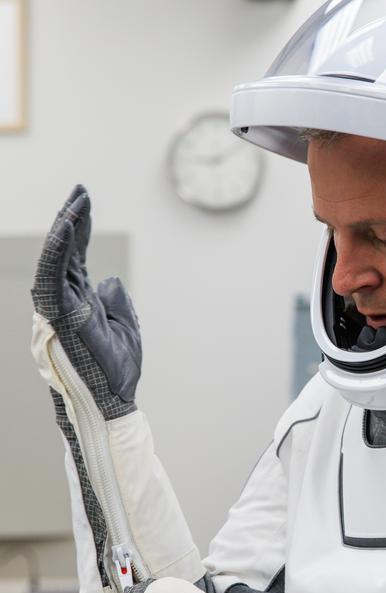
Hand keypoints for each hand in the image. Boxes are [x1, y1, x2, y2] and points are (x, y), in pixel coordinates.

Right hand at [32, 185, 141, 417]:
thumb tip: (110, 279)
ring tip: (76, 202)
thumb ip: (116, 301)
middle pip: (63, 254)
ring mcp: (60, 307)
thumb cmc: (118, 373)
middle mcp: (66, 301)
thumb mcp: (125, 327)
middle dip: (70, 220)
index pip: (74, 258)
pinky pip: (54, 277)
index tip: (85, 202)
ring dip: (64, 229)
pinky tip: (66, 228)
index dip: (79, 229)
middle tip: (80, 190)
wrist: (114, 402)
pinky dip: (58, 251)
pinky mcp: (60, 315)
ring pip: (55, 261)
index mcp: (80, 302)